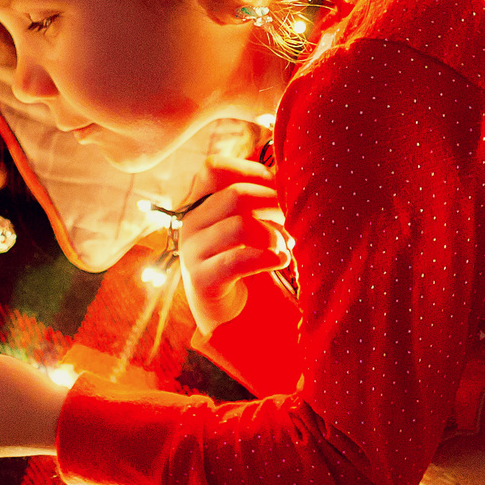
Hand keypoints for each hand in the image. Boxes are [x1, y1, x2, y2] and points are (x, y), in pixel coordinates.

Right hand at [179, 153, 289, 332]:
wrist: (228, 315)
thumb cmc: (243, 261)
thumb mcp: (245, 224)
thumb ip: (256, 199)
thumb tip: (287, 174)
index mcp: (198, 204)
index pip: (214, 169)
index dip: (251, 173)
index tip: (280, 189)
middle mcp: (190, 224)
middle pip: (236, 195)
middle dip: (274, 205)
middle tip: (294, 220)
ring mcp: (191, 252)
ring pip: (239, 225)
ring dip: (273, 233)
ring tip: (287, 245)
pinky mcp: (202, 280)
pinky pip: (237, 260)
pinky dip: (268, 258)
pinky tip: (282, 261)